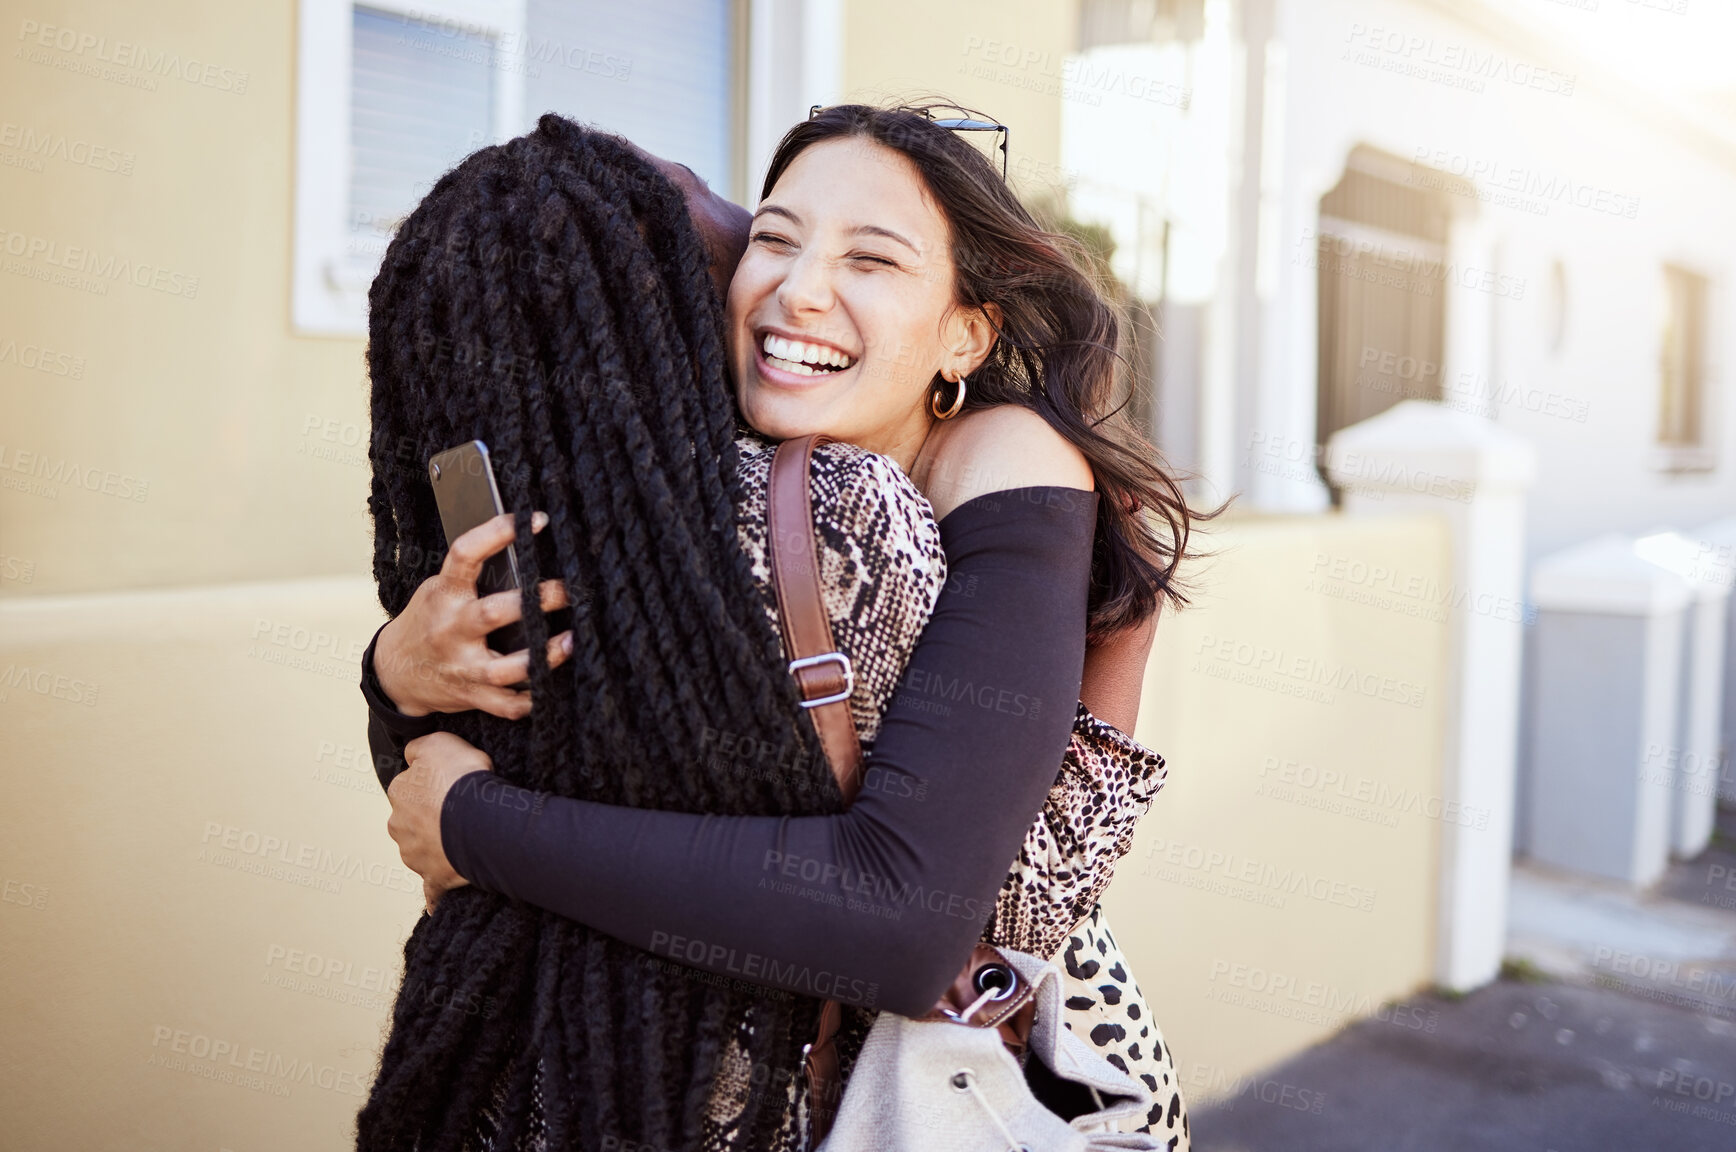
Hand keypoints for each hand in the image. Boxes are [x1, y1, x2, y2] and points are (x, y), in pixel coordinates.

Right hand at [374, 512, 574, 718]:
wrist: (395, 672)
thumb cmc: (430, 621)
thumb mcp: (441, 590)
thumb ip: (473, 577)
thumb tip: (527, 553)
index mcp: (444, 594)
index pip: (466, 554)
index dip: (497, 532)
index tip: (534, 519)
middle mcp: (451, 630)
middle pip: (492, 614)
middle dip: (534, 601)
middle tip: (569, 590)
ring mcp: (461, 666)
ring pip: (505, 668)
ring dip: (542, 657)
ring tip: (569, 641)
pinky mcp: (471, 694)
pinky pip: (507, 704)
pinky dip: (531, 699)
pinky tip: (550, 685)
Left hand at [387, 731, 492, 912]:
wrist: (480, 820)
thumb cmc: (461, 780)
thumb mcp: (438, 743)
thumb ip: (418, 749)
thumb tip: (411, 756)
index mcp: (399, 793)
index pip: (408, 787)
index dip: (431, 785)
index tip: (450, 785)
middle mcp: (399, 825)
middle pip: (412, 820)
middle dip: (430, 818)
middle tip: (459, 812)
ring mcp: (415, 855)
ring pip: (422, 850)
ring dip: (437, 848)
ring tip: (466, 840)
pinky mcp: (433, 878)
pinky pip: (432, 888)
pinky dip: (435, 895)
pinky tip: (439, 900)